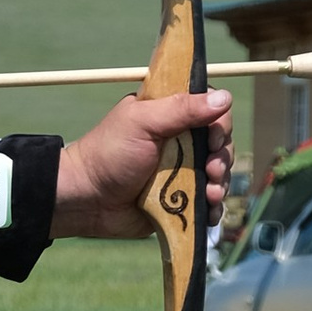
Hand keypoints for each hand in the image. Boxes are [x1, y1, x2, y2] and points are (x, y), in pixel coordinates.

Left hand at [53, 87, 231, 239]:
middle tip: (211, 170)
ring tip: (209, 195)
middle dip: (222, 158)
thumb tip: (225, 98)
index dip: (220, 124)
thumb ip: (181, 109)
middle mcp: (180, 141)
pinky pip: (207, 203)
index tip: (213, 139)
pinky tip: (210, 213)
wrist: (86, 200)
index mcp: (170, 116)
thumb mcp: (143, 123)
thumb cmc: (109, 155)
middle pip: (220, 144)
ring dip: (220, 184)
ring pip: (217, 174)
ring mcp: (181, 171)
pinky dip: (214, 209)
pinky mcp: (179, 199)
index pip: (211, 111)